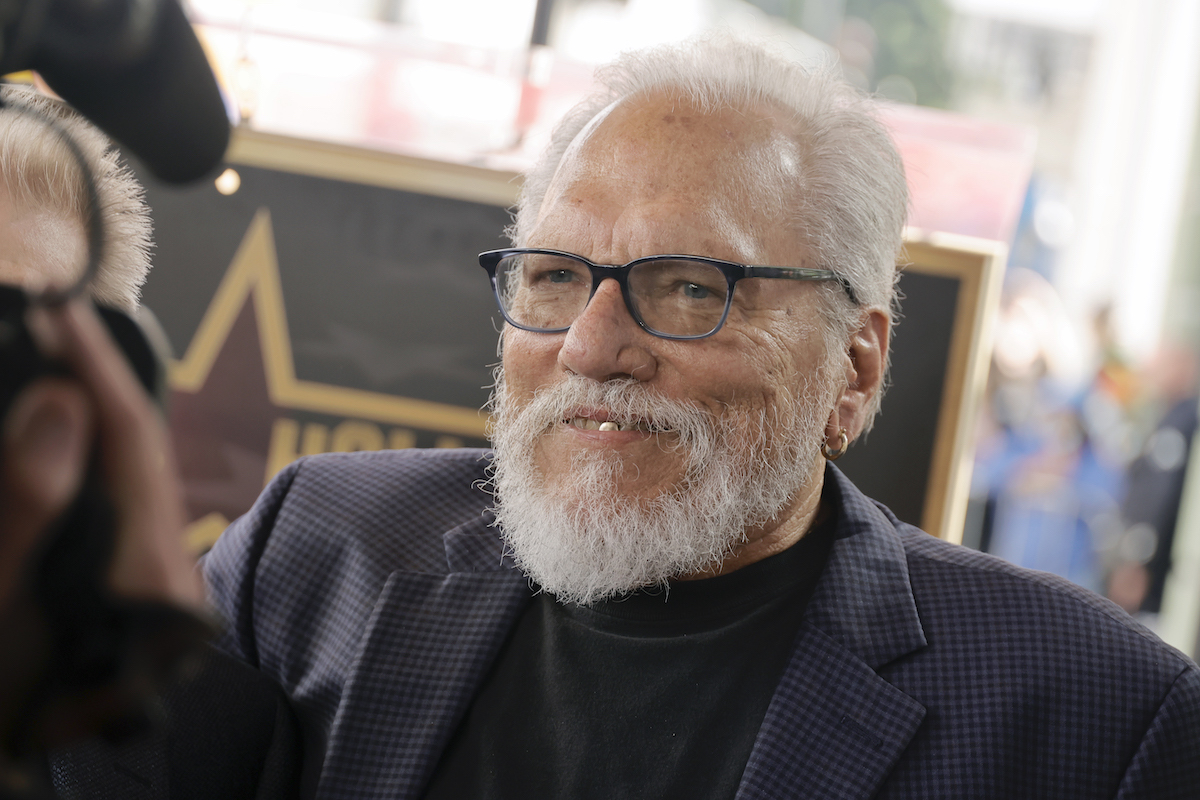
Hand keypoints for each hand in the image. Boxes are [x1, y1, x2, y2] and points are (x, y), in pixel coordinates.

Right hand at [1, 297, 201, 609]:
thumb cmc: (1, 708)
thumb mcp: (2, 601)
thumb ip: (32, 500)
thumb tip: (61, 403)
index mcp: (142, 570)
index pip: (131, 438)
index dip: (95, 367)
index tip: (62, 308)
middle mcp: (168, 578)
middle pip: (140, 453)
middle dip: (98, 382)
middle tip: (53, 319)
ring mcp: (161, 591)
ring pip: (133, 479)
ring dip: (96, 421)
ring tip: (56, 363)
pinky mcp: (141, 598)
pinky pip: (124, 509)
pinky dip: (94, 466)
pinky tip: (64, 442)